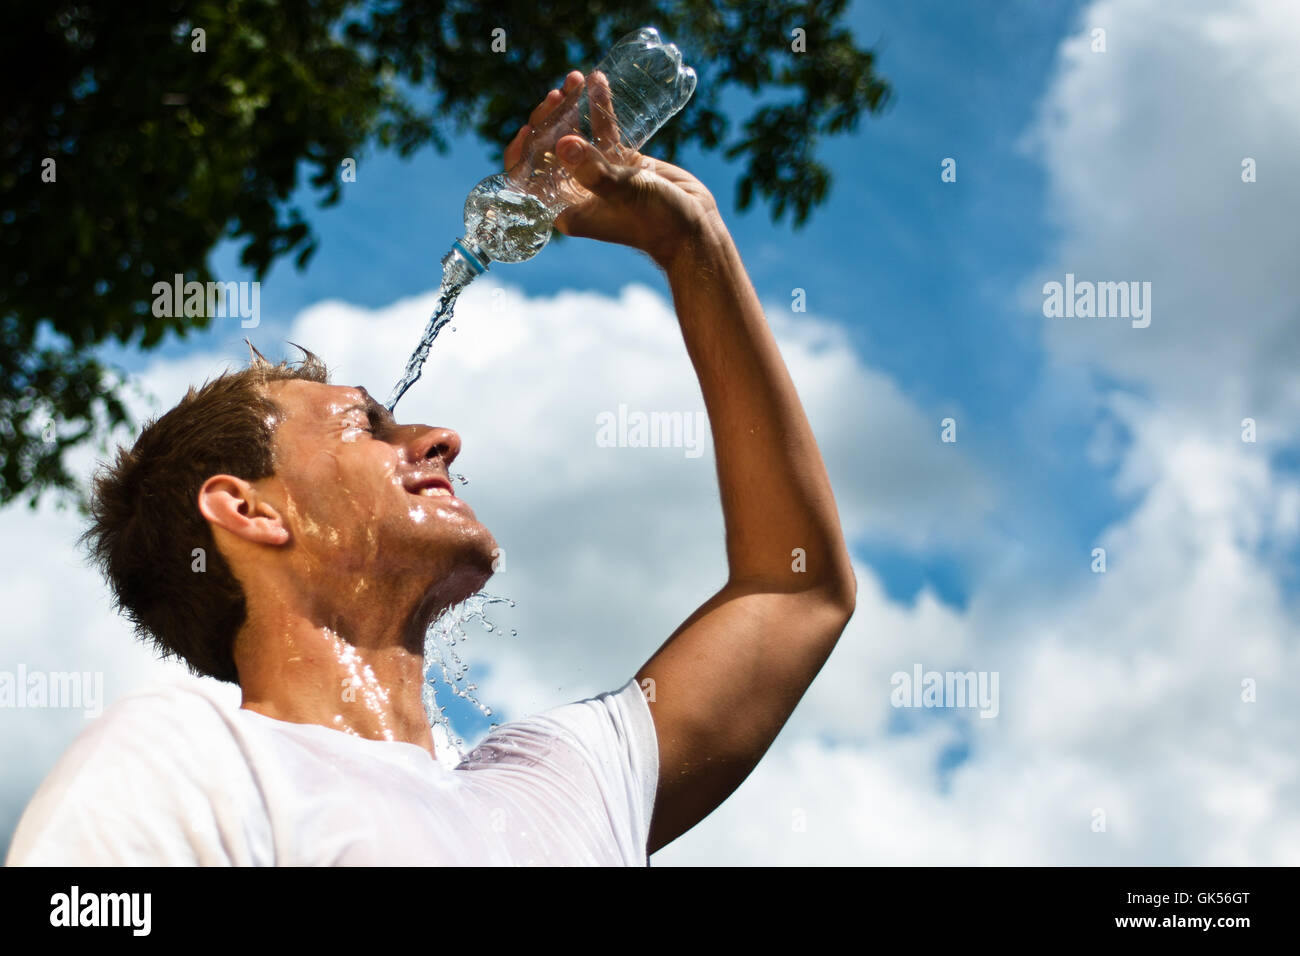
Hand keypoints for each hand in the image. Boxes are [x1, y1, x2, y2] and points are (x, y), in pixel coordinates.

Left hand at [504, 70, 721, 268]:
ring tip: (575, 79)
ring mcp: (599, 175)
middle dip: (548, 120)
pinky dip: (599, 108)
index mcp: (566, 207)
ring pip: (575, 136)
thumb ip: (593, 170)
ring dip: (571, 107)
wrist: (693, 228)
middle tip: (557, 95)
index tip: (528, 128)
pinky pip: (603, 132)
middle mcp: (577, 192)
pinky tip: (598, 81)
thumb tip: (564, 144)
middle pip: (549, 151)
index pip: (529, 179)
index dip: (523, 153)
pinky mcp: (621, 163)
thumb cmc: (656, 221)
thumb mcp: (622, 193)